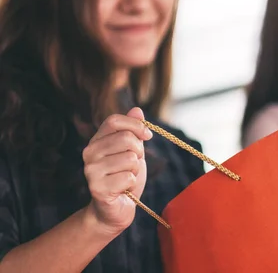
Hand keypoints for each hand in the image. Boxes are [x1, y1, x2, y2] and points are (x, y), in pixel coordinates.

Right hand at [82, 107, 152, 234]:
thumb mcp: (133, 151)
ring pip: (130, 159)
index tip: (147, 136)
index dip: (136, 125)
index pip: (115, 121)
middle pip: (126, 139)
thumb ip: (134, 131)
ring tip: (125, 177)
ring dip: (135, 170)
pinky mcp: (97, 188)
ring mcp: (91, 170)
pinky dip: (132, 183)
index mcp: (97, 140)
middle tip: (132, 164)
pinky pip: (128, 177)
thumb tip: (137, 110)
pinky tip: (123, 189)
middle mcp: (89, 153)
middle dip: (138, 152)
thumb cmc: (125, 177)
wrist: (116, 208)